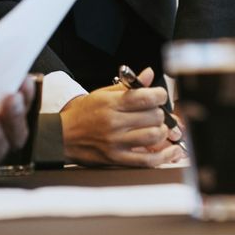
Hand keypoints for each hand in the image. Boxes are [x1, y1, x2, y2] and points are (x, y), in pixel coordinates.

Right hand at [60, 67, 184, 166]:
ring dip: (162, 131)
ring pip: (153, 136)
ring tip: (158, 129)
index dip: (159, 95)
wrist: (62, 136)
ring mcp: (116, 142)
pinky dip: (165, 156)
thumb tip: (149, 74)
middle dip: (160, 114)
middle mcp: (114, 122)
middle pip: (153, 117)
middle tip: (156, 114)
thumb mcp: (102, 94)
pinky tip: (173, 150)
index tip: (160, 96)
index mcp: (111, 103)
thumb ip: (128, 86)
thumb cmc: (83, 114)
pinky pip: (148, 160)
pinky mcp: (117, 159)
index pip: (145, 97)